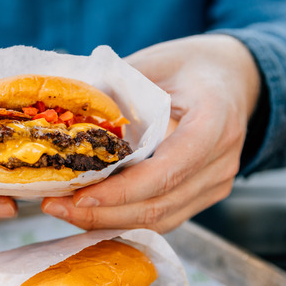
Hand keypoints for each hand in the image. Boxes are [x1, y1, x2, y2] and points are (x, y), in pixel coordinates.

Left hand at [41, 34, 260, 231]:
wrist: (230, 77)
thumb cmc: (189, 65)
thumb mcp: (153, 63)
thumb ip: (116, 91)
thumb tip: (65, 120)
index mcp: (214, 121)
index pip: (167, 170)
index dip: (122, 191)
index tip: (80, 197)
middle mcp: (222, 161)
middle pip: (160, 204)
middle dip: (103, 213)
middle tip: (56, 207)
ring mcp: (217, 183)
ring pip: (160, 220)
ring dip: (109, 222)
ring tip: (64, 212)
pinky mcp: (205, 195)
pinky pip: (163, 218)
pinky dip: (124, 220)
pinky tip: (90, 214)